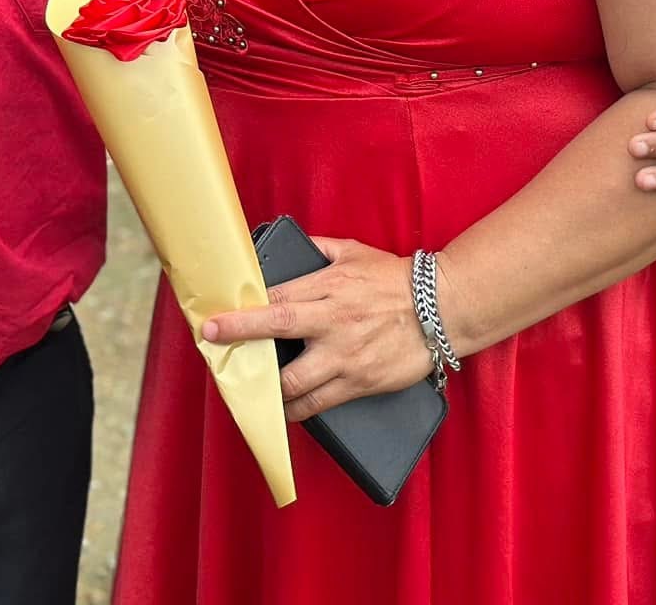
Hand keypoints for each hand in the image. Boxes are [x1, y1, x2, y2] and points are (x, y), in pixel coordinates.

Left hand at [200, 237, 432, 420]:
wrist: (441, 308)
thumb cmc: (395, 278)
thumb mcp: (354, 251)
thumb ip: (319, 248)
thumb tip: (291, 245)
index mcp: (329, 287)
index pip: (275, 300)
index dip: (241, 314)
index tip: (214, 323)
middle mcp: (333, 322)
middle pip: (276, 333)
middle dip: (240, 343)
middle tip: (215, 353)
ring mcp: (345, 356)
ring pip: (294, 382)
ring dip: (267, 389)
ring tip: (253, 391)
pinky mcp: (359, 383)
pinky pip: (319, 404)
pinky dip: (297, 410)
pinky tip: (286, 410)